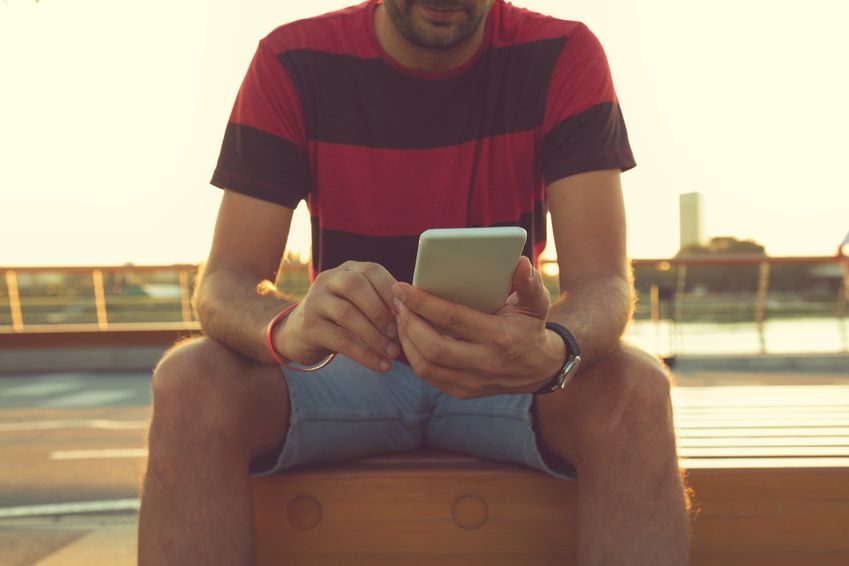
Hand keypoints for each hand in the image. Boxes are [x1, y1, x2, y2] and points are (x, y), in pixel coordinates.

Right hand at [273, 261, 401, 371]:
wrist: (299, 335)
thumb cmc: (343, 319)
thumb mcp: (361, 305)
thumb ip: (384, 304)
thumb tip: (419, 316)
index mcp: (348, 270)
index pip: (372, 270)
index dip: (391, 291)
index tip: (409, 312)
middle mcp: (328, 279)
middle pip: (356, 286)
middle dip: (380, 311)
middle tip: (398, 334)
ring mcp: (315, 301)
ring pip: (347, 314)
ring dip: (374, 336)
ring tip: (393, 353)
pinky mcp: (308, 326)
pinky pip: (339, 339)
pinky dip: (364, 354)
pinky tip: (381, 365)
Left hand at [393, 257, 566, 398]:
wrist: (539, 369)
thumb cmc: (530, 327)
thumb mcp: (536, 303)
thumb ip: (529, 283)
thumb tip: (521, 262)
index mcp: (500, 338)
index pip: (452, 319)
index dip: (423, 303)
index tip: (402, 288)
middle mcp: (485, 364)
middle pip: (432, 347)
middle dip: (408, 323)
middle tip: (398, 302)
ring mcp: (473, 382)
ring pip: (425, 366)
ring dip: (406, 340)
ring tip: (401, 317)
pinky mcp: (463, 392)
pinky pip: (429, 376)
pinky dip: (413, 355)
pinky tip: (409, 336)